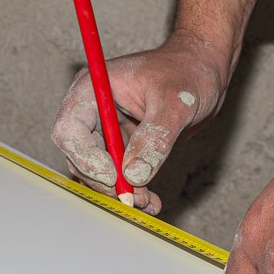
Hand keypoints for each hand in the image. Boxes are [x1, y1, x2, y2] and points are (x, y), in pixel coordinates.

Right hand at [53, 37, 228, 214]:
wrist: (204, 72)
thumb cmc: (188, 72)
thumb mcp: (176, 102)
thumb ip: (156, 137)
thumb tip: (135, 175)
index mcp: (93, 89)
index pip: (70, 129)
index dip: (86, 157)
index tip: (114, 176)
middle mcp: (93, 109)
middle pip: (79, 155)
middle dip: (105, 180)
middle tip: (133, 197)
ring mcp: (106, 129)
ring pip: (98, 170)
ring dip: (119, 190)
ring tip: (147, 201)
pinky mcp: (121, 144)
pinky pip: (118, 174)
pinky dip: (132, 189)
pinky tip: (151, 200)